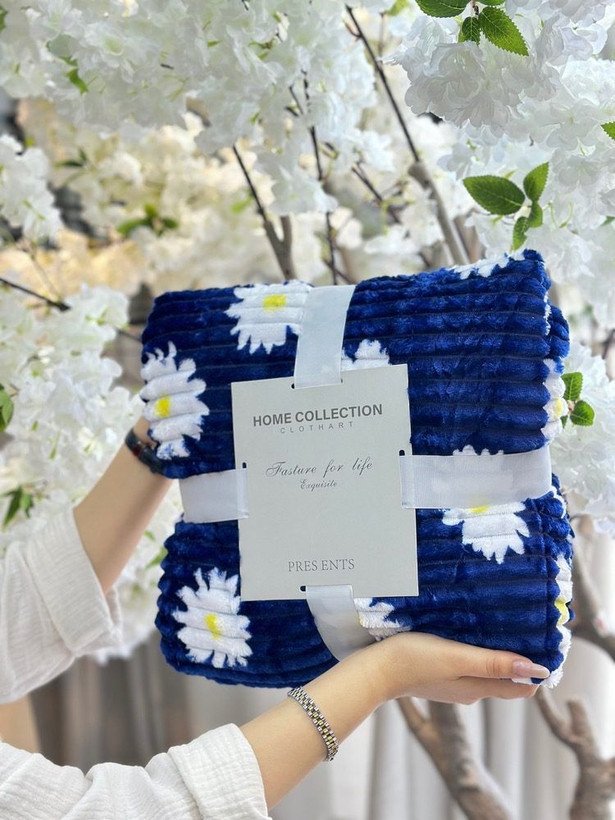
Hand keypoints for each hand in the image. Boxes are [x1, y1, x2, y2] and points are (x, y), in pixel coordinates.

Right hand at [368, 631, 547, 704]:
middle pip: (505, 679)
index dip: (536, 671)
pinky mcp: (437, 675)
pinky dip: (477, 655)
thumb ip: (494, 664)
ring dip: (498, 656)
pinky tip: (470, 638)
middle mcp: (470, 691)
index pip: (522, 687)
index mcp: (479, 689)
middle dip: (520, 661)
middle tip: (529, 631)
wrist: (375, 669)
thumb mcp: (457, 658)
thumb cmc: (415, 660)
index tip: (545, 646)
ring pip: (486, 672)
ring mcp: (452, 684)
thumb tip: (536, 671)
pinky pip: (467, 667)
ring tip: (503, 628)